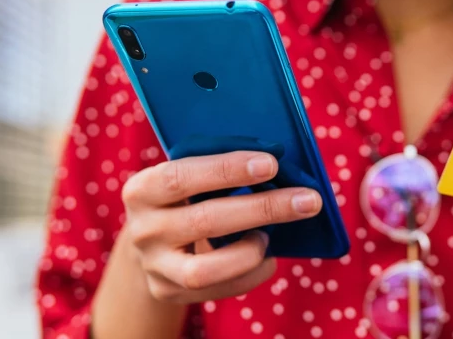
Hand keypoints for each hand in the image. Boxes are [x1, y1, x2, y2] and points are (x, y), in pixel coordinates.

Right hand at [121, 151, 321, 303]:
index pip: (182, 176)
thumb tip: (280, 161)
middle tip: (309, 199)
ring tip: (270, 236)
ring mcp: (154, 265)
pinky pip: (219, 289)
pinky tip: (267, 257)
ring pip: (206, 268)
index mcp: (143, 188)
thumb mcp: (190, 176)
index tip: (271, 163)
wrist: (153, 241)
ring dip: (250, 250)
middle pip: (206, 220)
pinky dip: (251, 272)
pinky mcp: (169, 291)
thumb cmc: (186, 197)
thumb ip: (221, 169)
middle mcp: (143, 229)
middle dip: (263, 208)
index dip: (227, 170)